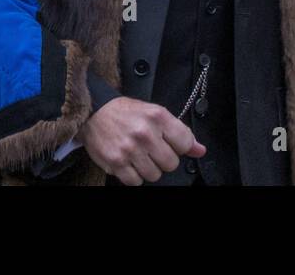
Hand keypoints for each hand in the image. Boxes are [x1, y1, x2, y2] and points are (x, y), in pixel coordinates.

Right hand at [76, 96, 204, 184]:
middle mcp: (145, 133)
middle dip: (163, 159)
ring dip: (148, 168)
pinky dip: (134, 175)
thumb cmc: (125, 113)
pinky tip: (129, 162)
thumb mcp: (155, 113)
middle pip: (171, 164)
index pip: (185, 143)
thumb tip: (199, 150)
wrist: (94, 112)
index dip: (179, 146)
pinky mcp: (116, 163)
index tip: (170, 144)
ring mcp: (130, 149)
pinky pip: (135, 182)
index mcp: (158, 117)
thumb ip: (179, 132)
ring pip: (154, 175)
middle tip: (152, 149)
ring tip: (139, 155)